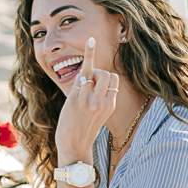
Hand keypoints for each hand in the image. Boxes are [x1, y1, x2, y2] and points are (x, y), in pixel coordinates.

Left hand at [55, 37, 118, 162]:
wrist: (73, 146)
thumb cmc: (83, 130)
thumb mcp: (100, 116)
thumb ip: (101, 99)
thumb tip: (95, 81)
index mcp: (111, 105)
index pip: (114, 81)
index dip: (104, 79)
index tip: (94, 87)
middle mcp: (103, 102)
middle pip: (106, 74)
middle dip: (97, 74)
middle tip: (86, 86)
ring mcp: (90, 100)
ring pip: (95, 72)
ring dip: (87, 74)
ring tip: (81, 87)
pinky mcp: (77, 98)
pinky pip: (84, 73)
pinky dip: (88, 55)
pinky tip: (91, 42)